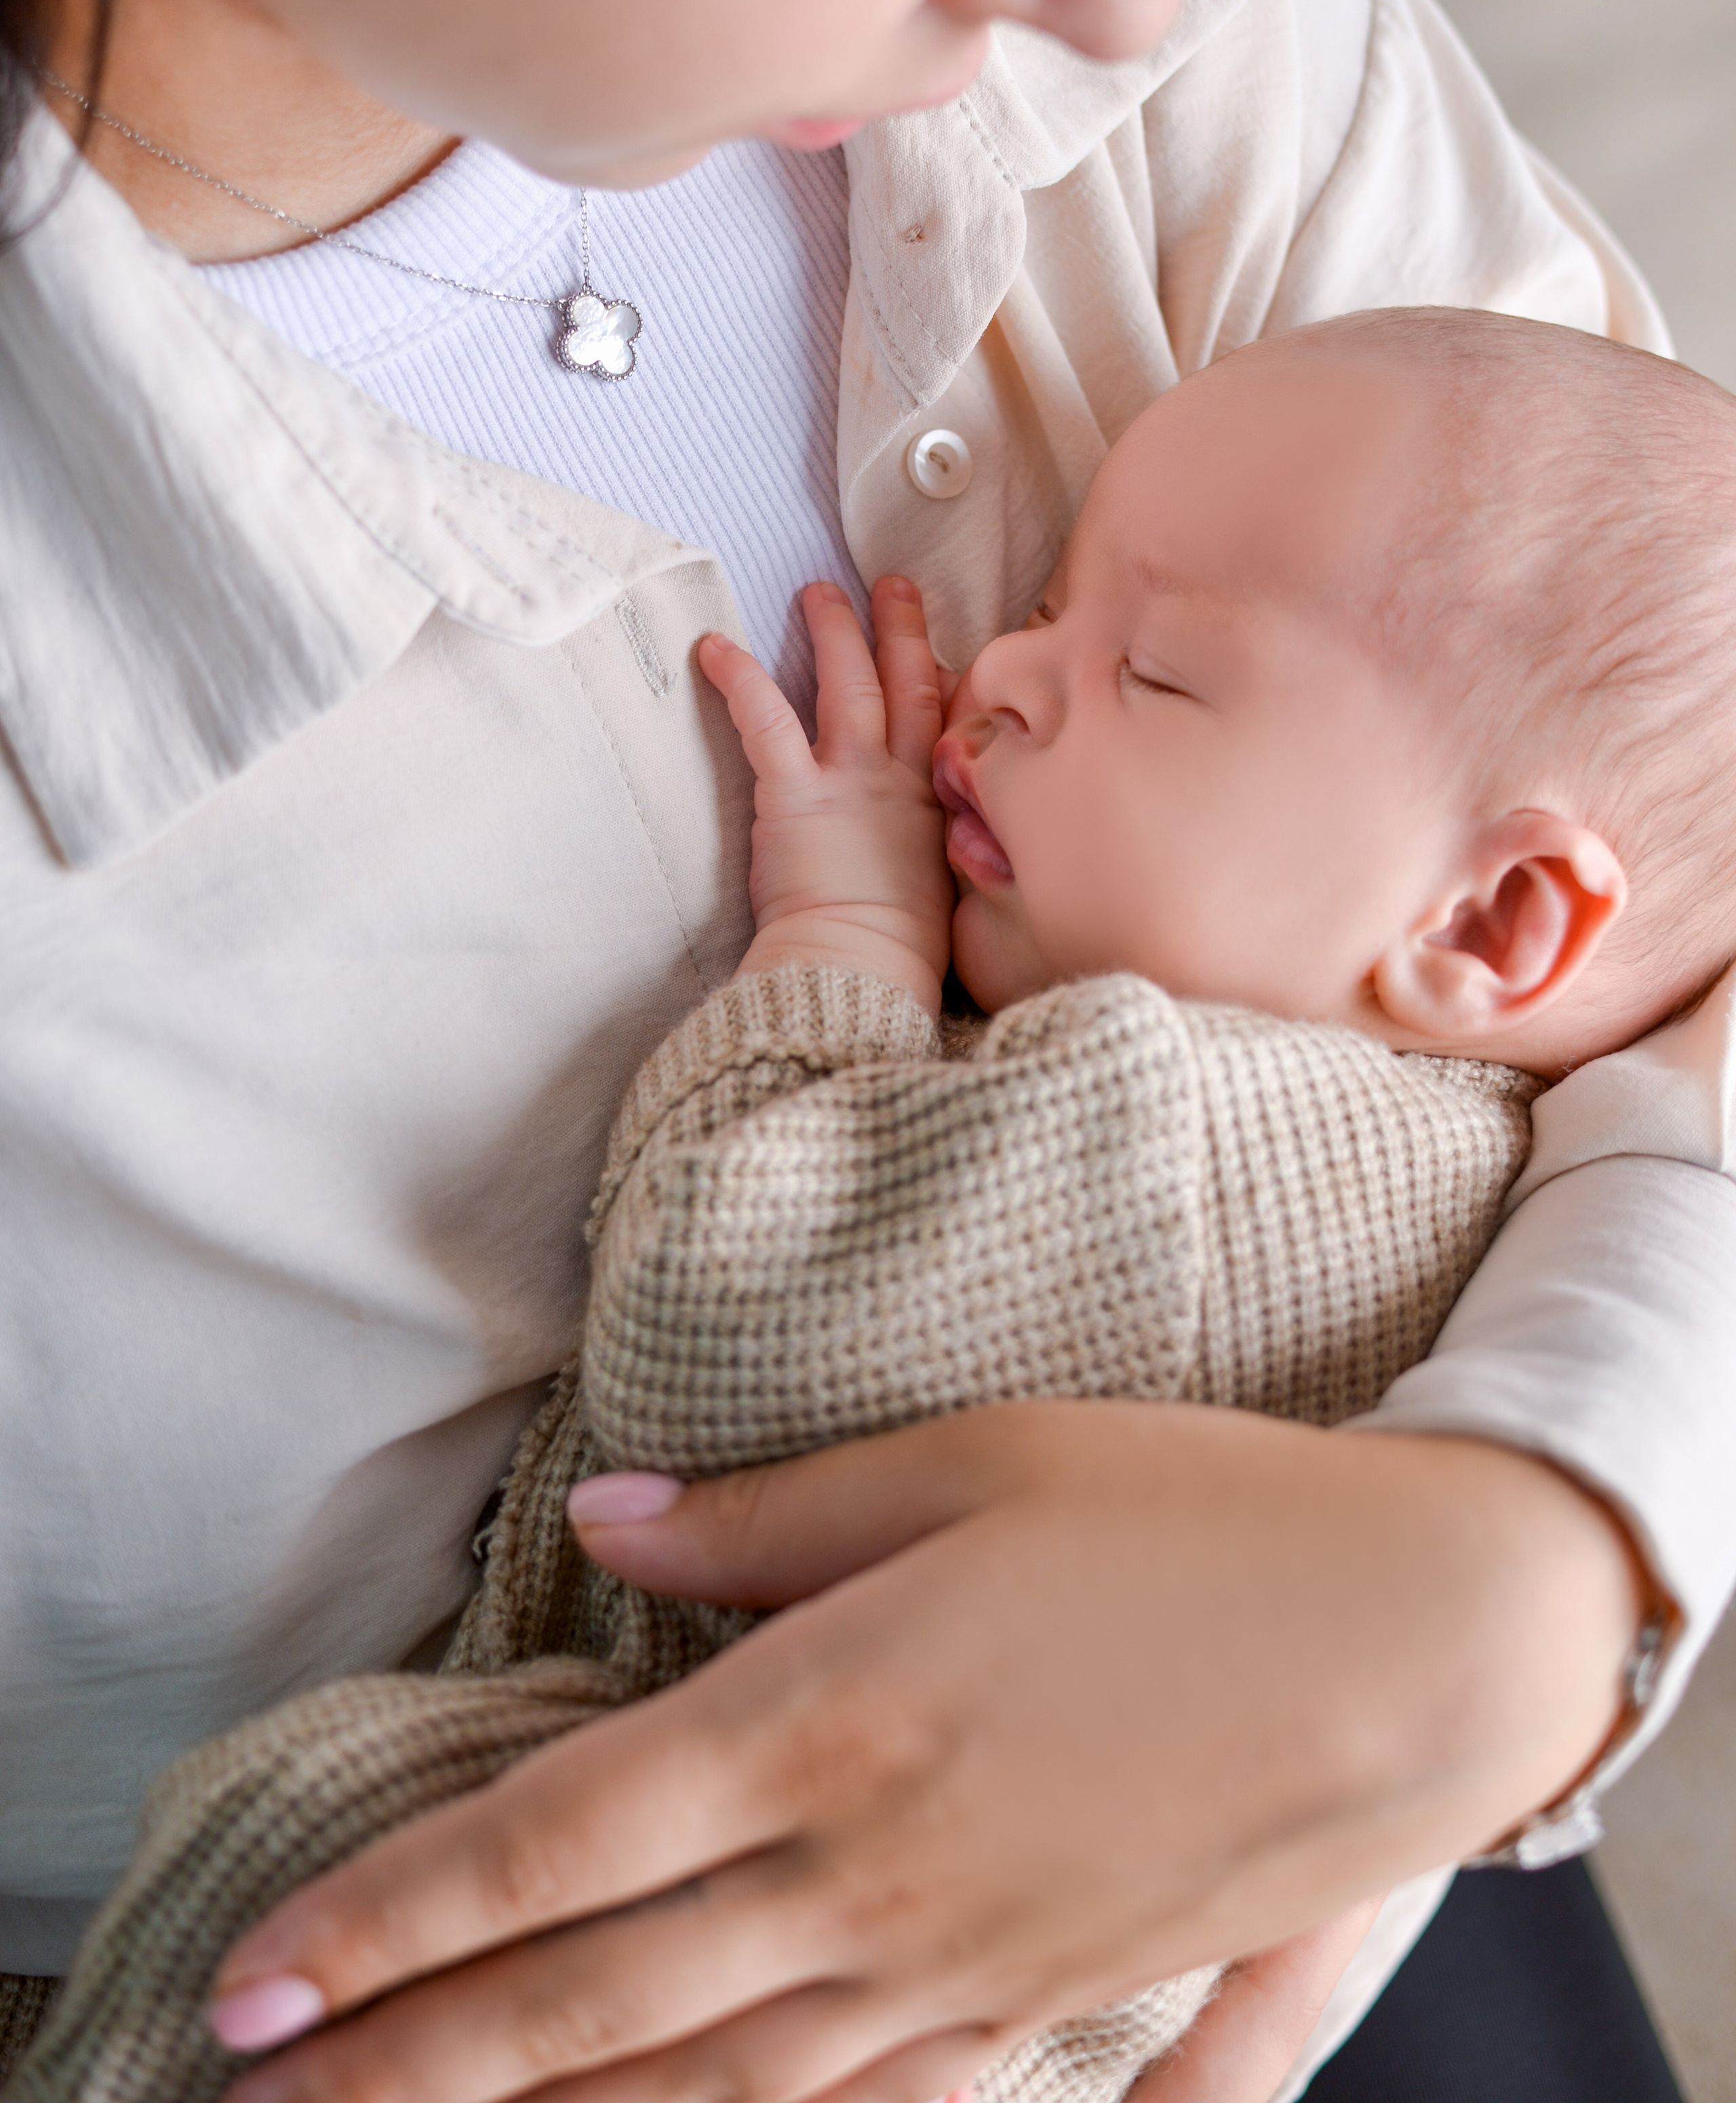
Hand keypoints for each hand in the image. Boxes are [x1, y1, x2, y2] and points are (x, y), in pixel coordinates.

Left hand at [211, 1402, 1640, 2102]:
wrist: (1421, 1640)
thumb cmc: (1192, 1515)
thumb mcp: (975, 1458)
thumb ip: (766, 1517)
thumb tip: (605, 1523)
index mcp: (834, 1713)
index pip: (556, 1842)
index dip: (395, 1918)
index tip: (262, 1975)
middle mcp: (872, 1869)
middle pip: (596, 2000)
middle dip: (415, 2067)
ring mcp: (960, 1963)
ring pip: (707, 2089)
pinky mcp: (1040, 2000)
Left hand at [698, 576, 953, 1011]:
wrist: (864, 969)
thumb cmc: (902, 948)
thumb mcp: (952, 883)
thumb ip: (949, 841)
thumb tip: (954, 832)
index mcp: (943, 801)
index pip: (951, 719)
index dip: (948, 675)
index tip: (943, 647)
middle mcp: (904, 778)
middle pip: (910, 683)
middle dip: (901, 628)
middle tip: (891, 585)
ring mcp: (852, 780)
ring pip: (848, 684)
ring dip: (834, 632)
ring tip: (818, 591)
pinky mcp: (796, 795)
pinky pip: (766, 720)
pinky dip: (740, 679)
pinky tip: (713, 647)